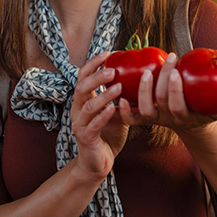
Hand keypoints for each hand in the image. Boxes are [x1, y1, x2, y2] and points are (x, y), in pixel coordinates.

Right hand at [70, 51, 126, 177]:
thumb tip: (140, 76)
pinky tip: (114, 109)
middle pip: (81, 87)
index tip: (108, 53)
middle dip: (96, 77)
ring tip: (118, 87)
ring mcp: (79, 124)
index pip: (83, 76)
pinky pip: (93, 125)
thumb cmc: (108, 135)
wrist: (98, 163)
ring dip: (103, 95)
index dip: (93, 63)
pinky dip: (103, 116)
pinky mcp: (85, 138)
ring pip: (87, 105)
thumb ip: (120, 97)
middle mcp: (77, 110)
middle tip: (113, 70)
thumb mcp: (116, 112)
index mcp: (82, 100)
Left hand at [117, 52, 216, 132]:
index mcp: (184, 118)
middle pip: (161, 101)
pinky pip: (130, 117)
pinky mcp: (142, 115)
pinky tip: (121, 93)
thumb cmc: (204, 110)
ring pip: (143, 108)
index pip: (178, 107)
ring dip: (142, 90)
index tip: (177, 71)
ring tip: (146, 71)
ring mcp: (153, 117)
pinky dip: (124, 109)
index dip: (175, 91)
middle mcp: (167, 119)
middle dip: (162, 80)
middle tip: (169, 59)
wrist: (188, 122)